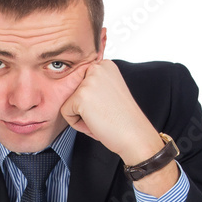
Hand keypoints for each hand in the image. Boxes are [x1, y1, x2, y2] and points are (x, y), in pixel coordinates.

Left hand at [60, 60, 178, 195]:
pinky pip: (66, 113)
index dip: (91, 101)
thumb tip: (69, 87)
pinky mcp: (80, 96)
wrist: (135, 135)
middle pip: (72, 91)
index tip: (107, 106)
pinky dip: (78, 124)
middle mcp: (97, 68)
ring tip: (101, 119)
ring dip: (81, 116)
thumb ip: (93, 85)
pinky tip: (96, 123)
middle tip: (105, 114)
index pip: (80, 83)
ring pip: (68, 102)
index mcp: (105, 65)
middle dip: (84, 108)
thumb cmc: (123, 120)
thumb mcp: (109, 92)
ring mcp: (88, 81)